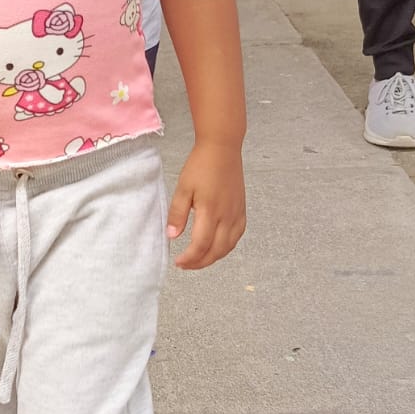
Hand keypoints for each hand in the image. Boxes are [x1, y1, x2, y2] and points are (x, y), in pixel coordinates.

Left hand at [167, 143, 246, 270]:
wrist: (222, 148)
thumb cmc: (201, 165)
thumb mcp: (183, 188)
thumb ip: (177, 214)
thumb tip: (172, 236)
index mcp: (210, 211)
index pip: (200, 246)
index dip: (189, 259)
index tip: (178, 262)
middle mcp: (227, 216)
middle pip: (216, 251)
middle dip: (200, 263)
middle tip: (186, 265)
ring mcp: (237, 214)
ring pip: (228, 246)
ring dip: (214, 257)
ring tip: (199, 259)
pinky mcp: (242, 210)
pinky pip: (237, 236)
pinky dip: (227, 247)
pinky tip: (217, 246)